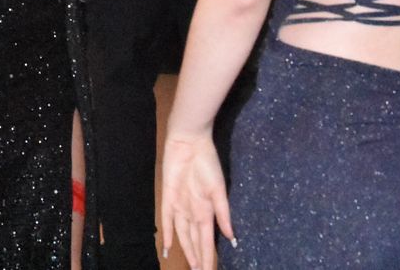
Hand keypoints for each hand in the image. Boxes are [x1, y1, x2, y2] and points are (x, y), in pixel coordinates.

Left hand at [160, 132, 234, 269]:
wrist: (190, 143)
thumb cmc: (207, 163)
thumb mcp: (219, 189)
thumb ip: (223, 214)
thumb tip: (232, 238)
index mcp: (207, 211)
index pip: (207, 241)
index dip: (208, 257)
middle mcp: (193, 212)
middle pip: (196, 242)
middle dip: (198, 258)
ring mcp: (180, 206)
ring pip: (183, 235)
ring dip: (187, 251)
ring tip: (192, 266)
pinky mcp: (168, 197)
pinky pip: (167, 220)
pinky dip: (167, 234)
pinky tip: (166, 247)